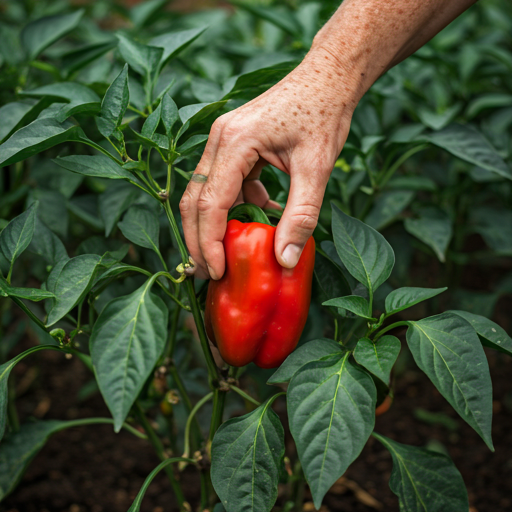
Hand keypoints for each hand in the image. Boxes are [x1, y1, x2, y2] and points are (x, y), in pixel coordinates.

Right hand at [179, 48, 358, 279]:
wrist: (328, 78)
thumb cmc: (323, 114)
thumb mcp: (317, 168)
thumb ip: (300, 215)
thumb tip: (284, 259)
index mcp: (234, 142)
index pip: (209, 203)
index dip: (209, 242)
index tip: (217, 272)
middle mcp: (219, 139)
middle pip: (194, 200)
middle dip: (198, 240)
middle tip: (207, 273)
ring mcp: (223, 140)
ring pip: (205, 193)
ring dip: (215, 225)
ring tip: (228, 254)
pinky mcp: (233, 144)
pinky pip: (223, 182)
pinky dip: (236, 204)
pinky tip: (260, 214)